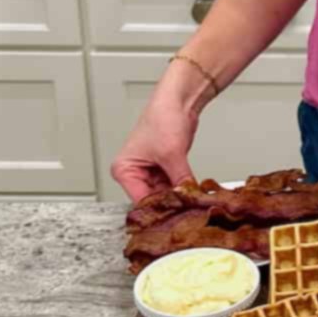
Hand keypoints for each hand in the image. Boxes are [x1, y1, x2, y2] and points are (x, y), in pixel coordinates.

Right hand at [109, 63, 204, 201]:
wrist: (178, 100)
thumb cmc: (163, 116)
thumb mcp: (172, 154)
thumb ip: (180, 181)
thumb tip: (188, 199)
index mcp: (124, 169)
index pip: (140, 200)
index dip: (159, 208)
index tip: (175, 216)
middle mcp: (134, 172)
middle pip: (153, 198)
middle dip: (171, 202)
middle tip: (188, 209)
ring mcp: (149, 171)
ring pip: (165, 193)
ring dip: (179, 196)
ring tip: (192, 200)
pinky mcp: (164, 168)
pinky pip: (174, 185)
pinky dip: (183, 188)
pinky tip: (193, 192)